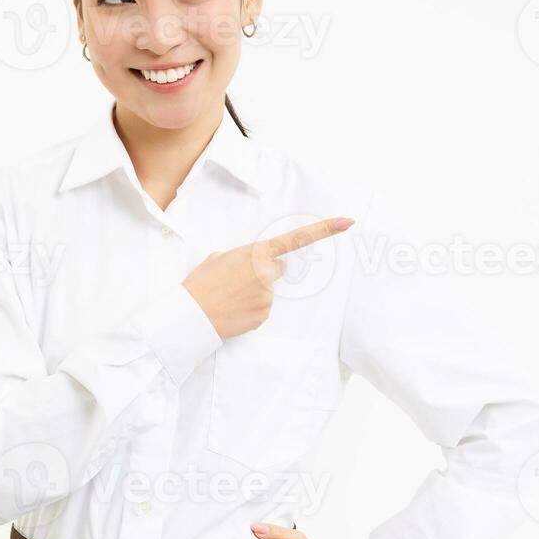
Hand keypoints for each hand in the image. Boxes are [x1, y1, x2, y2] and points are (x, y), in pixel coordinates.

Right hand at [182, 217, 353, 339]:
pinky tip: (233, 309)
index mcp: (256, 253)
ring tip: (228, 296)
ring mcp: (268, 295)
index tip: (348, 222)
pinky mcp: (265, 314)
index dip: (325, 230)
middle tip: (235, 280)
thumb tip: (255, 266)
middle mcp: (267, 273)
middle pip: (277, 268)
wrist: (190, 315)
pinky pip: (262, 308)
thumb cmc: (200, 283)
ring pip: (268, 290)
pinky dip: (250, 309)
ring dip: (252, 292)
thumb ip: (244, 257)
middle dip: (262, 272)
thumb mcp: (219, 258)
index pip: (296, 238)